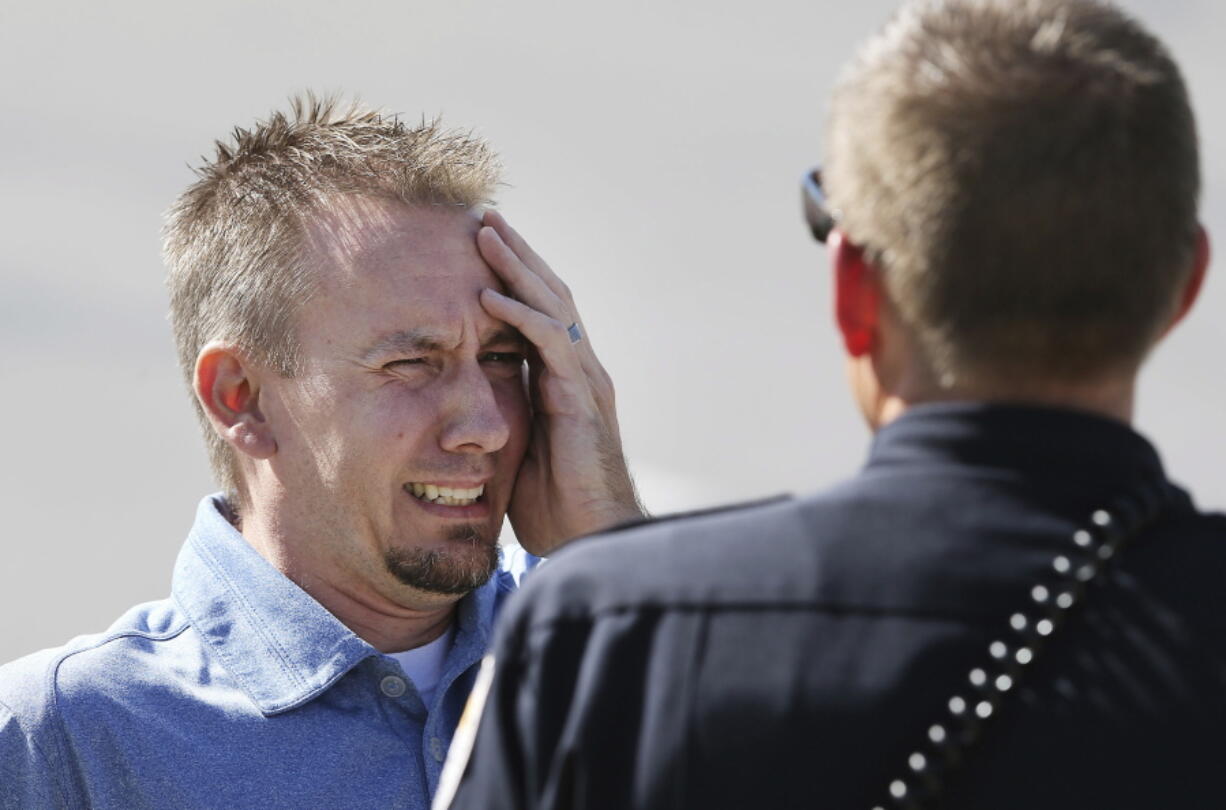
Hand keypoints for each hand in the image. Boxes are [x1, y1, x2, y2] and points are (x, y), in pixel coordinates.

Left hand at [476, 209, 644, 554]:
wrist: (594, 543)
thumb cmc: (558, 508)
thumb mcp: (519, 452)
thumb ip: (505, 419)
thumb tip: (468, 407)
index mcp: (563, 381)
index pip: (540, 313)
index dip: (512, 278)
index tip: (479, 248)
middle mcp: (579, 371)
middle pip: (549, 296)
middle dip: (516, 256)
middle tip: (482, 218)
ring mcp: (585, 382)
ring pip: (553, 307)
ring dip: (517, 268)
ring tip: (484, 234)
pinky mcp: (582, 400)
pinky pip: (551, 346)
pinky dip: (520, 317)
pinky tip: (487, 298)